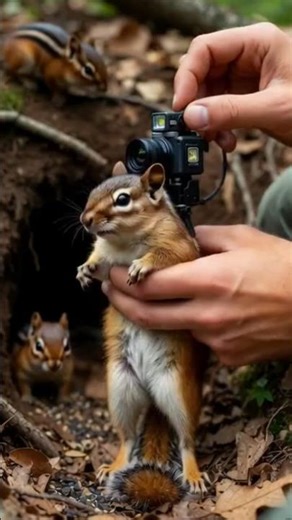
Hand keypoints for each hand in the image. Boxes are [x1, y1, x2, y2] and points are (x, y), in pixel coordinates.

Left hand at [102, 225, 291, 365]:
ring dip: (167, 312)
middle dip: (121, 302)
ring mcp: (217, 341)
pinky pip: (202, 340)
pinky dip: (198, 325)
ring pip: (177, 327)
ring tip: (175, 294)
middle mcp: (207, 316)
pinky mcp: (229, 358)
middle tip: (111, 289)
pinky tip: (215, 311)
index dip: (122, 280)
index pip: (149, 286)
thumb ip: (202, 237)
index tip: (111, 272)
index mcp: (209, 281)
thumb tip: (178, 238)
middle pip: (147, 316)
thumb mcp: (243, 239)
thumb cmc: (284, 268)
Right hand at [173, 23, 291, 150]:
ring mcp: (244, 77)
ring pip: (206, 93)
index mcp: (257, 42)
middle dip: (196, 101)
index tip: (182, 106)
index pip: (205, 48)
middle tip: (193, 127)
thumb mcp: (273, 109)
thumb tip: (191, 116)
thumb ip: (231, 112)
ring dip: (205, 119)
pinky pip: (217, 108)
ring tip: (215, 140)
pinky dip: (216, 126)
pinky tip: (226, 141)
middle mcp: (247, 56)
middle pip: (202, 71)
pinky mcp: (244, 97)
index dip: (187, 76)